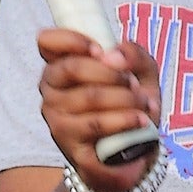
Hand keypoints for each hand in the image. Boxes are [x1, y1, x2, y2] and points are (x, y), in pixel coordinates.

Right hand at [37, 29, 160, 190]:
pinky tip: (141, 122)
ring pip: (89, 97)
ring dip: (126, 98)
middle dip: (112, 73)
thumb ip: (135, 55)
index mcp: (63, 66)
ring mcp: (57, 119)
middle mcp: (51, 91)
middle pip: (72, 68)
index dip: (70, 40)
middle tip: (135, 84)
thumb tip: (115, 56)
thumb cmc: (131, 104)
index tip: (100, 50)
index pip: (47, 42)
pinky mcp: (69, 146)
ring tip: (145, 105)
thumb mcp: (142, 74)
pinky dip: (124, 121)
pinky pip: (96, 126)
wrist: (135, 152)